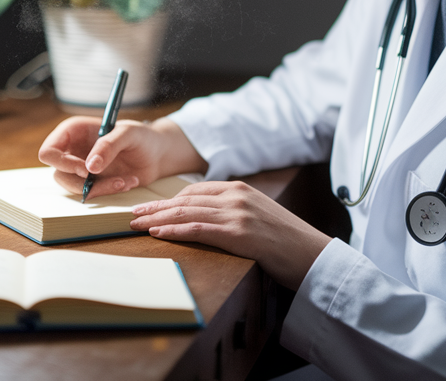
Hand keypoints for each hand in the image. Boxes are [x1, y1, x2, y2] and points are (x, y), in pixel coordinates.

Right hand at [38, 116, 207, 196]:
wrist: (156, 154)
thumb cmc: (141, 137)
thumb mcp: (128, 134)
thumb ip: (108, 146)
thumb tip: (89, 168)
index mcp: (72, 131)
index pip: (48, 151)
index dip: (62, 163)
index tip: (85, 169)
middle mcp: (72, 150)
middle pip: (58, 174)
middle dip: (83, 182)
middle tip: (113, 180)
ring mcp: (80, 169)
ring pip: (74, 187)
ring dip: (100, 189)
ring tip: (125, 181)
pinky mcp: (92, 183)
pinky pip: (90, 194)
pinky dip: (108, 192)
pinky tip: (127, 183)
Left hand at [129, 181, 333, 289]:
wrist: (313, 255)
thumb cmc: (286, 241)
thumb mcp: (258, 216)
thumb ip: (234, 211)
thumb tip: (207, 219)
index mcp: (239, 189)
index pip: (194, 192)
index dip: (168, 201)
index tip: (149, 208)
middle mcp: (236, 196)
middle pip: (185, 200)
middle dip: (156, 208)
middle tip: (132, 216)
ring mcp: (237, 214)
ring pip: (187, 213)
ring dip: (157, 219)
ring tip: (136, 225)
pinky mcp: (239, 234)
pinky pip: (198, 230)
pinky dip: (175, 231)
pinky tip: (158, 234)